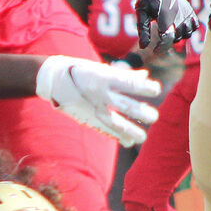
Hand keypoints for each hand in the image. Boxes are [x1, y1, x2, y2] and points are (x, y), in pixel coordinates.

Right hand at [34, 55, 159, 145]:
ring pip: (113, 122)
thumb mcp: (101, 68)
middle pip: (123, 105)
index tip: (156, 90)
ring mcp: (92, 107)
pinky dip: (117, 136)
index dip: (144, 87)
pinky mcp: (87, 117)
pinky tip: (129, 142)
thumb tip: (145, 76)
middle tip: (154, 117)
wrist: (53, 80)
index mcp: (103, 77)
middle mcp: (98, 93)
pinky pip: (104, 129)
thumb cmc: (81, 70)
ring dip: (129, 131)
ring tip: (142, 138)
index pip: (128, 83)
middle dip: (140, 112)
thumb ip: (123, 74)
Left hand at [136, 0, 195, 53]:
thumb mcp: (141, 12)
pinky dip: (189, 29)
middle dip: (167, 40)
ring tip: (169, 29)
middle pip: (177, 37)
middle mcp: (179, 14)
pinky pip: (195, 26)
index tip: (155, 50)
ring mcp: (186, 12)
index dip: (161, 47)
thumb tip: (143, 47)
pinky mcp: (190, 10)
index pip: (168, 38)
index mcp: (166, 15)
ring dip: (178, 35)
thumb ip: (143, 30)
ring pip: (187, 34)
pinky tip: (179, 26)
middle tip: (159, 34)